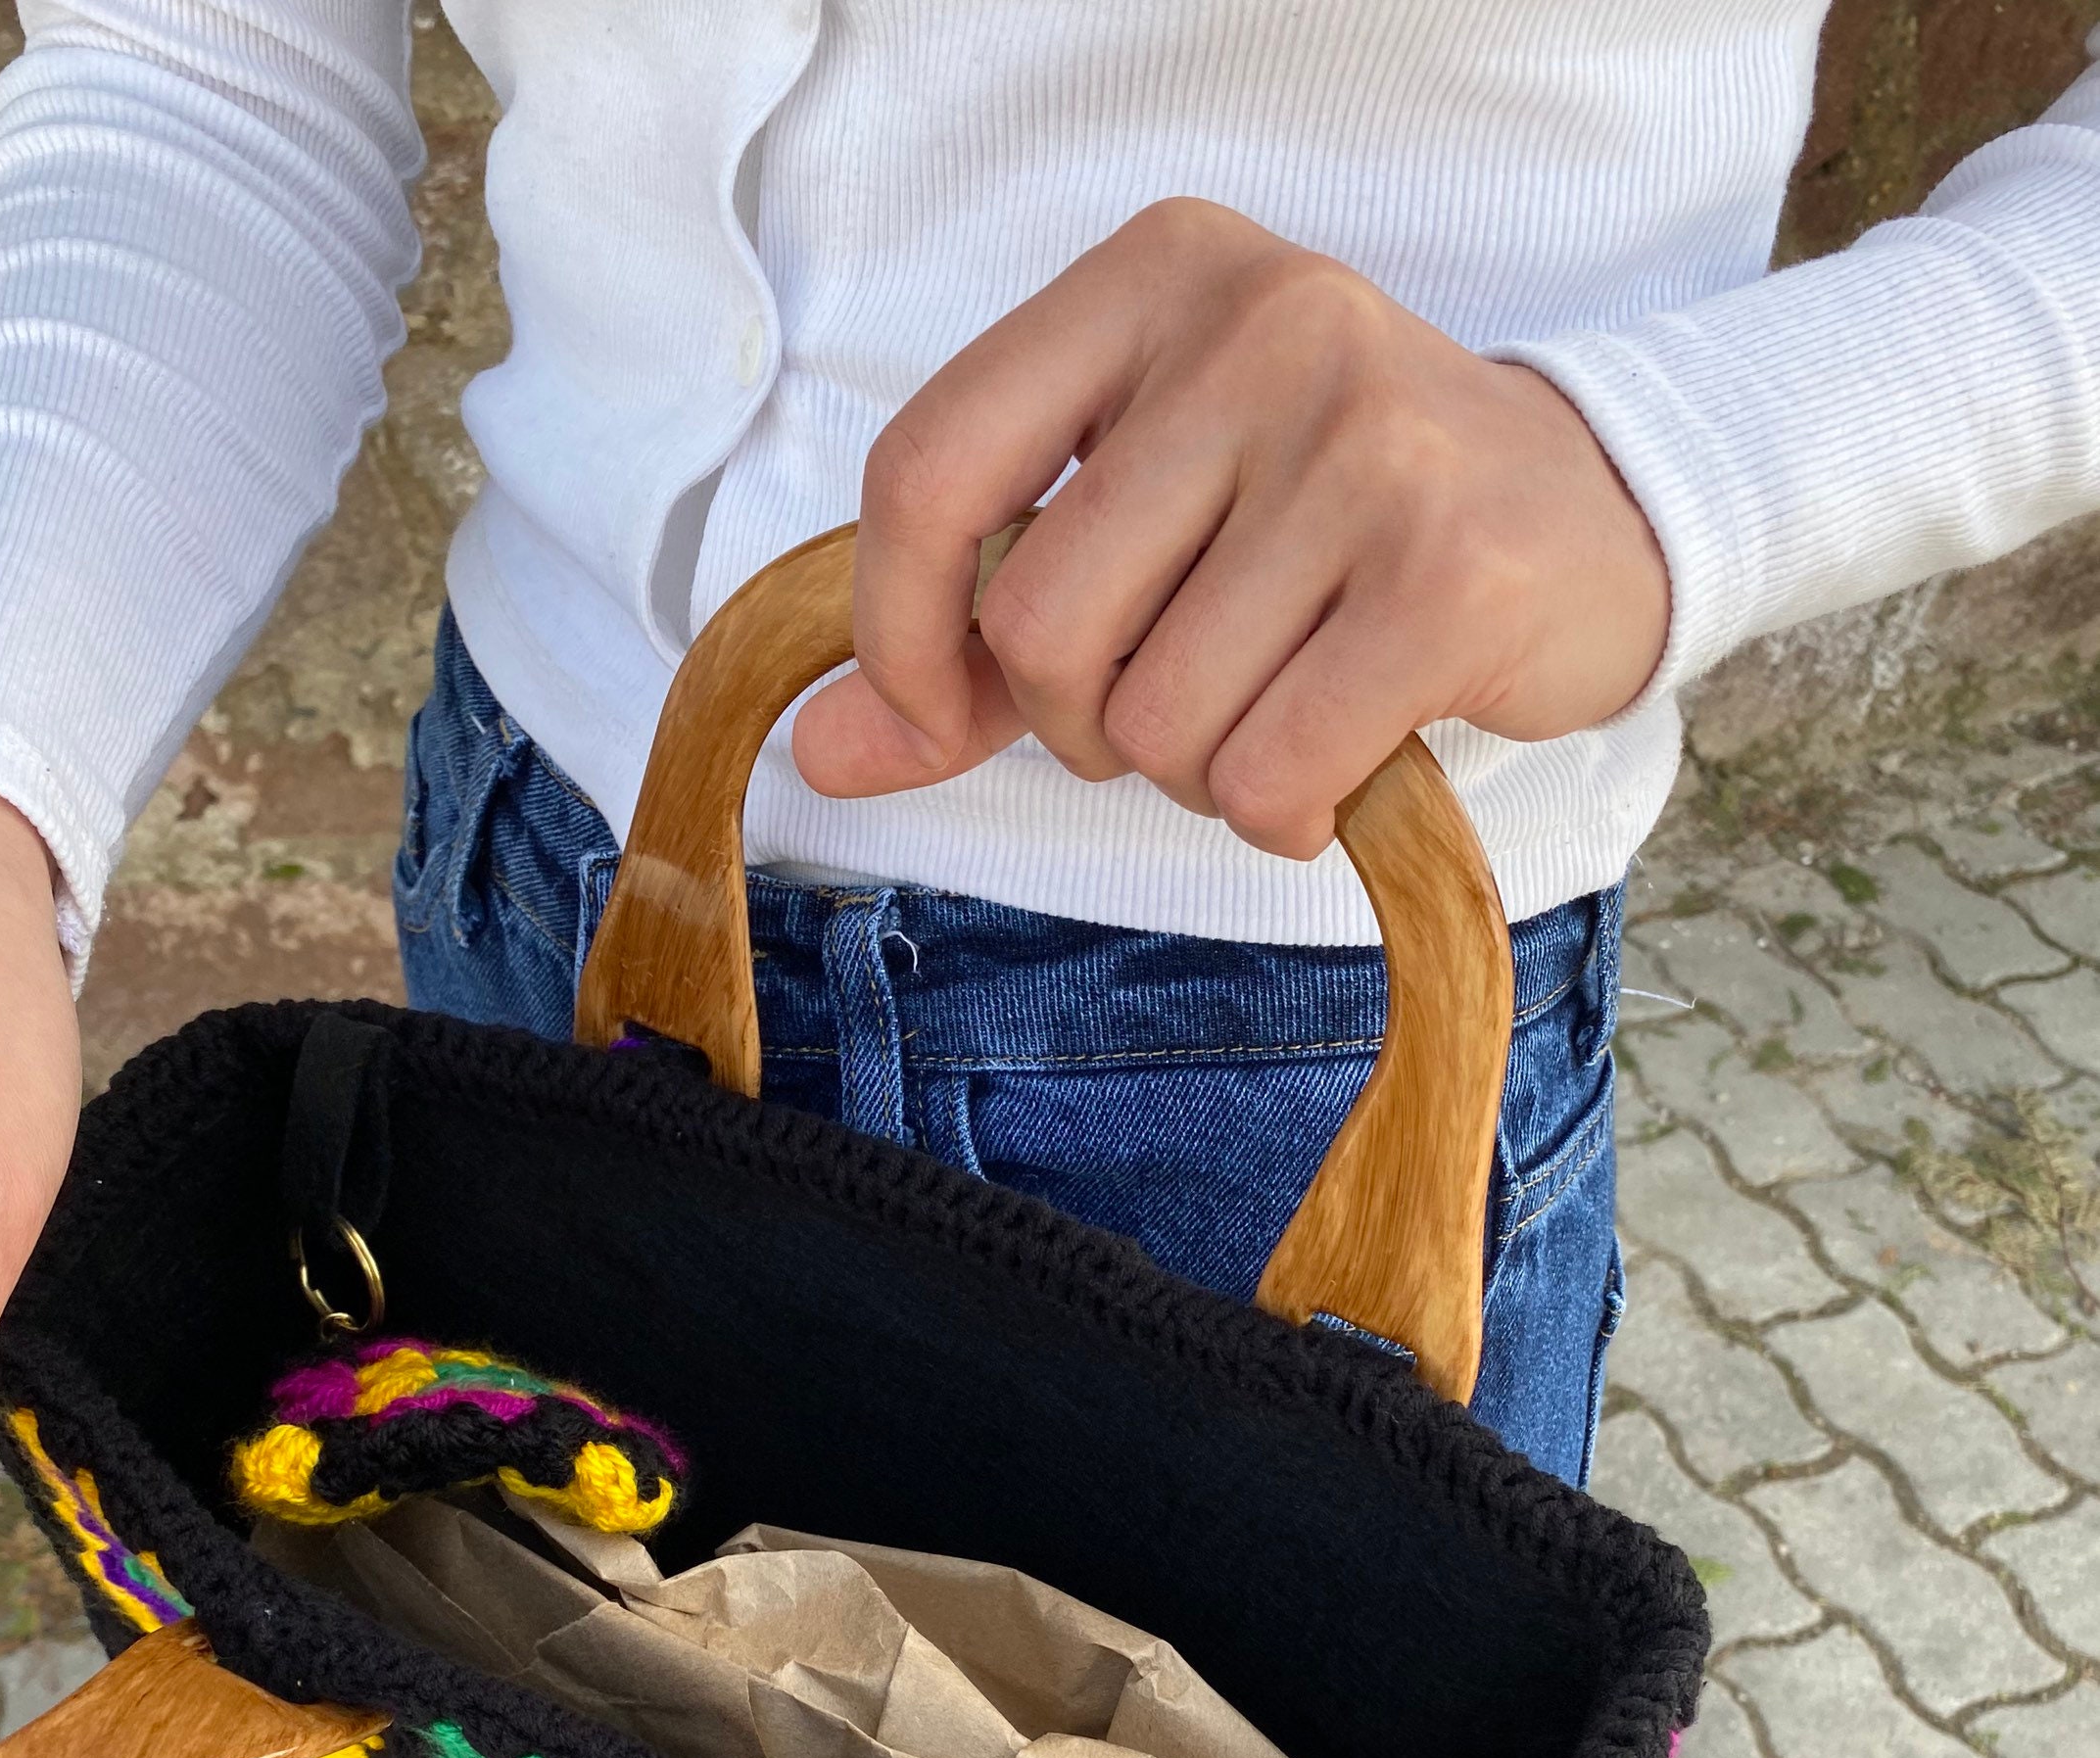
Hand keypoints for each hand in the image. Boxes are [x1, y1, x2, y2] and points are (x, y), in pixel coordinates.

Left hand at [793, 199, 1670, 858]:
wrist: (1597, 514)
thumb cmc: (1335, 527)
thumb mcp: (1151, 526)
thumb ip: (977, 638)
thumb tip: (821, 756)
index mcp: (1153, 280)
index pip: (930, 467)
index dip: (897, 630)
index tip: (935, 708)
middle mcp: (1257, 325)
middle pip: (1038, 626)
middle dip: (1083, 726)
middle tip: (1174, 707)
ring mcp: (1363, 440)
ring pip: (1157, 722)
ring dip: (1195, 776)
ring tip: (1278, 714)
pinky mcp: (1449, 571)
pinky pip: (1267, 772)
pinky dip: (1278, 815)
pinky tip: (1333, 768)